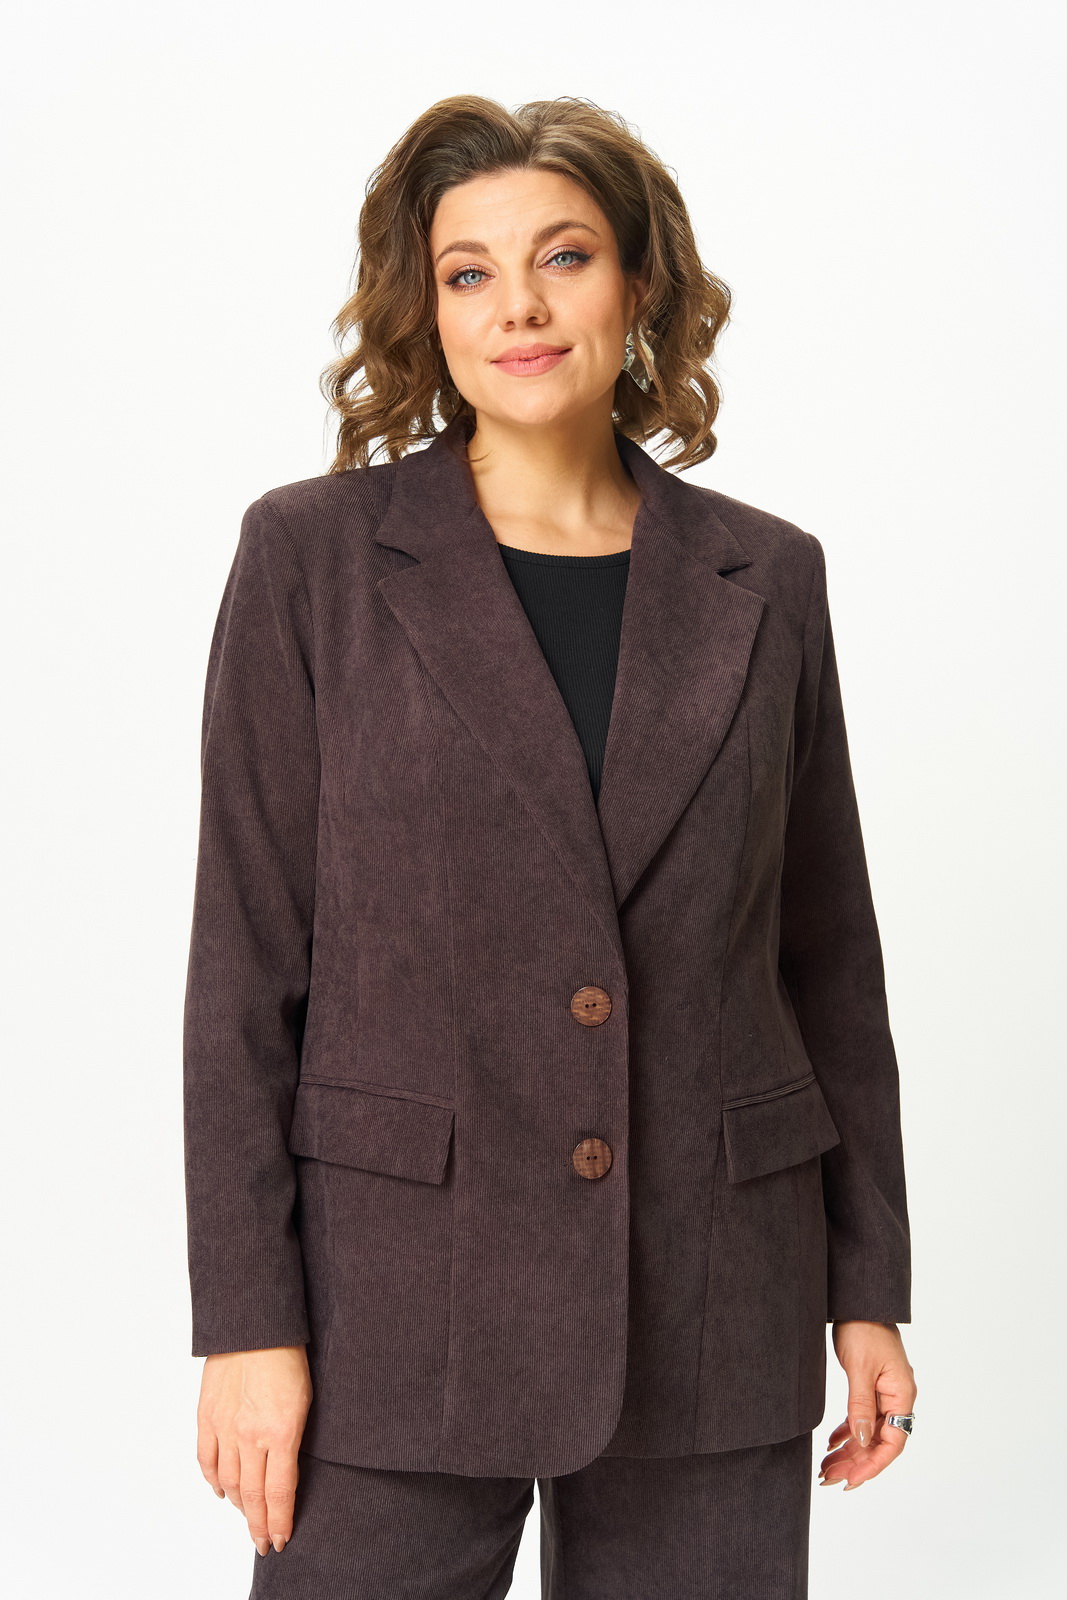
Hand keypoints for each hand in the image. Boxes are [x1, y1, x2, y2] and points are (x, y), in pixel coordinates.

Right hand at [196, 1345, 312, 1555]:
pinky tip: (221, 1492)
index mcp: (282, 1432)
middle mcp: (250, 1436)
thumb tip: (286, 1470)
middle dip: (259, 1523)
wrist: (255, 1325)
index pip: (280, 1492)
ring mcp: (225, 1427)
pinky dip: (212, 1481)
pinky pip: (206, 1459)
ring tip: (247, 1518)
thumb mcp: (305, 1400)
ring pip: (227, 1482)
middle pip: (252, 1495)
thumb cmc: (289, 1357)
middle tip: (263, 1542)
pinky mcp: (207, 1417)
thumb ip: (293, 1439)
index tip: (281, 1539)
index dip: (280, 1520)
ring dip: (238, 1506)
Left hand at [820, 1321, 916, 1490]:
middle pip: (879, 1442)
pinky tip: (831, 1445)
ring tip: (826, 1468)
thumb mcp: (859, 1368)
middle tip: (829, 1479)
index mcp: (901, 1395)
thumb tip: (861, 1440)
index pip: (893, 1442)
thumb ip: (860, 1405)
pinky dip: (847, 1433)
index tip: (851, 1481)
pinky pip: (861, 1418)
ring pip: (867, 1433)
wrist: (858, 1301)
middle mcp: (896, 1398)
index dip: (873, 1465)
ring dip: (849, 1452)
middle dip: (855, 1463)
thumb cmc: (863, 1329)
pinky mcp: (870, 1387)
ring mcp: (883, 1394)